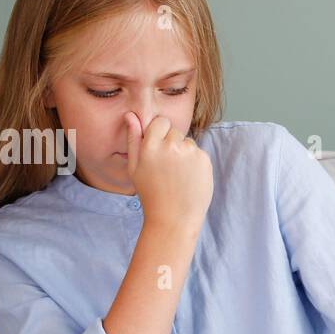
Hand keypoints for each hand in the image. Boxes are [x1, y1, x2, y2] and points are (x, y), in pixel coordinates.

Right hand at [126, 113, 212, 231]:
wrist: (174, 218)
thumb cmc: (151, 194)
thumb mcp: (134, 168)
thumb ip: (133, 139)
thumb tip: (130, 115)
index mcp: (150, 145)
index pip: (160, 121)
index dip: (160, 133)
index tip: (159, 147)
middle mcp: (170, 145)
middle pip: (175, 131)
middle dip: (171, 143)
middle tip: (167, 167)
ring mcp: (189, 152)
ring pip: (188, 142)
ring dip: (184, 153)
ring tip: (177, 175)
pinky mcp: (204, 159)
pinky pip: (199, 153)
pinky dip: (195, 162)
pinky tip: (188, 178)